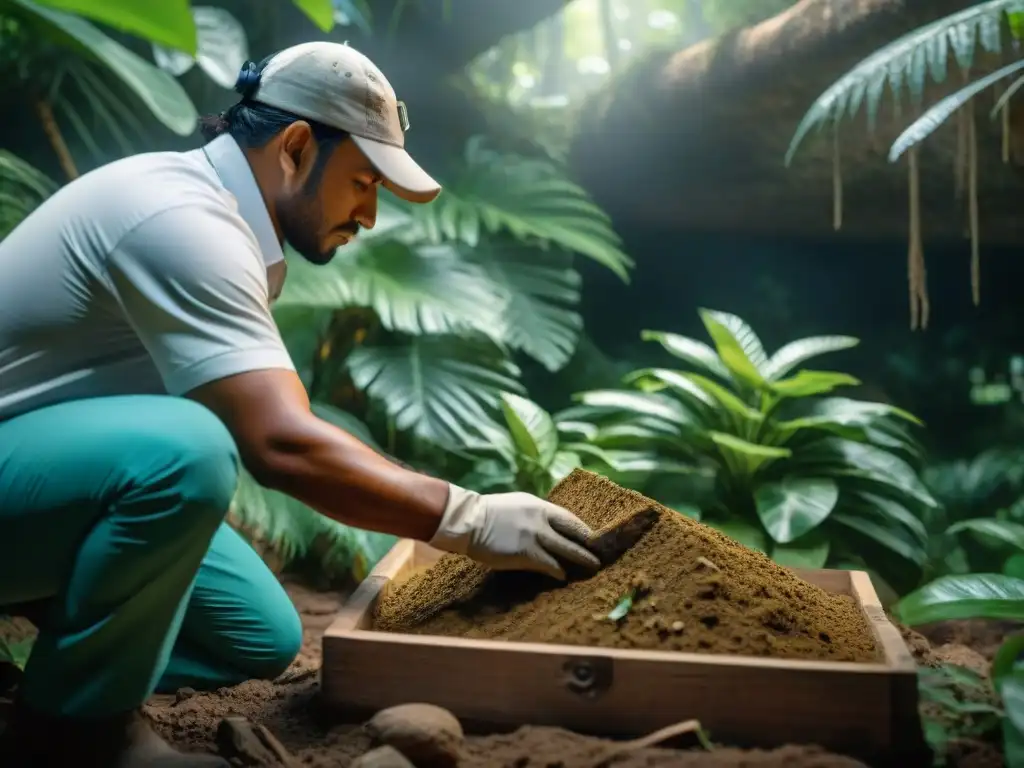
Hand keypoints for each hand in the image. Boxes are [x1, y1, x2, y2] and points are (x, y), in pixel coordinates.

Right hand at [428, 484, 600, 578]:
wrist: (468, 521)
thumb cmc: (488, 515)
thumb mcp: (516, 505)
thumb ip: (534, 514)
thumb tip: (548, 526)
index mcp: (538, 505)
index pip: (569, 518)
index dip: (583, 529)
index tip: (594, 538)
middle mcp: (541, 519)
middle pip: (573, 532)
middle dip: (589, 544)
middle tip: (602, 554)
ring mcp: (535, 536)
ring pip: (566, 549)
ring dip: (581, 559)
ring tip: (592, 566)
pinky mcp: (526, 553)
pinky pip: (549, 564)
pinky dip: (558, 571)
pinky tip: (563, 576)